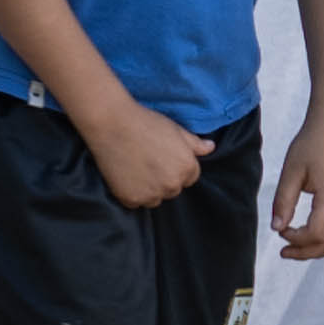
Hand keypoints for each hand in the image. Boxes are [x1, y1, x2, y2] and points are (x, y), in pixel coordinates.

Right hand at [75, 98, 207, 208]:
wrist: (112, 124)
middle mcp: (172, 185)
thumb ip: (195, 143)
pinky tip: (125, 175)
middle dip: (163, 179)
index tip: (161, 157)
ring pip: (155, 198)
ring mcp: (151, 194)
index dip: (175, 167)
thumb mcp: (175, 129)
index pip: (189, 178)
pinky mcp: (131, 199)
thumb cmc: (145, 122)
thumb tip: (211, 148)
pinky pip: (135, 202)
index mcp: (187, 168)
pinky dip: (131, 193)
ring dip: (149, 189)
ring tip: (136, 169)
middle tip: (147, 161)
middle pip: (172, 189)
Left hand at [270, 114, 323, 260]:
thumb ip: (283, 202)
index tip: (280, 231)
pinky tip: (311, 235)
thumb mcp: (291, 171)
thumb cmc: (311, 145)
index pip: (317, 234)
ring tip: (297, 246)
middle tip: (283, 250)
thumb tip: (276, 228)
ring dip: (320, 250)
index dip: (296, 240)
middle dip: (306, 252)